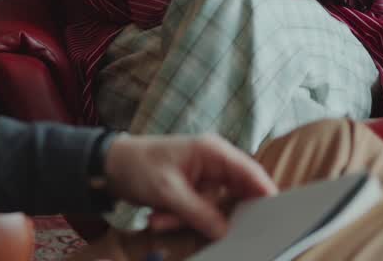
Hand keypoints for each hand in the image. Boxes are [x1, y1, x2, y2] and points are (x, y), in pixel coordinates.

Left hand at [103, 133, 277, 239]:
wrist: (107, 166)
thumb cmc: (137, 166)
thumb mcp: (167, 191)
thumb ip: (198, 211)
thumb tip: (224, 231)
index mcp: (212, 152)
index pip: (250, 173)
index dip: (264, 194)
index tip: (274, 218)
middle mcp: (213, 163)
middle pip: (235, 195)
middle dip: (214, 215)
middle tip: (206, 231)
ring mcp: (203, 178)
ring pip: (214, 209)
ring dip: (189, 219)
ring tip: (160, 218)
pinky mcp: (193, 192)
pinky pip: (198, 212)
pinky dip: (180, 219)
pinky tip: (156, 216)